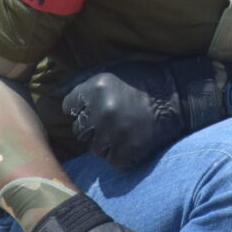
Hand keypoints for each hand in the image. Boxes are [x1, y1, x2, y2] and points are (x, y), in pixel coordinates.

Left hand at [63, 57, 229, 168]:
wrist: (180, 94)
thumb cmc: (144, 80)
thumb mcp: (112, 70)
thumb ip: (82, 81)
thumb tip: (51, 91)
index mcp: (94, 87)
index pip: (69, 107)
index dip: (83, 108)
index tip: (98, 107)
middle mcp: (101, 110)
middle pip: (79, 130)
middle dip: (93, 127)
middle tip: (114, 120)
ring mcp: (115, 132)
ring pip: (95, 149)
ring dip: (107, 143)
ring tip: (124, 131)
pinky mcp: (129, 150)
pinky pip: (114, 161)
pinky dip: (122, 155)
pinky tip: (133, 142)